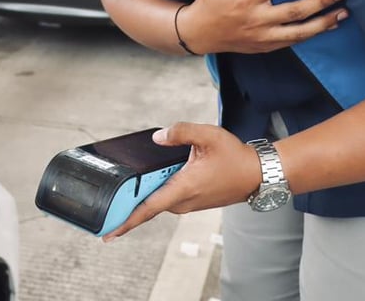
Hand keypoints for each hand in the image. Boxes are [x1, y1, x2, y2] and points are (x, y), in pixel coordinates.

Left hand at [102, 122, 258, 240]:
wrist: (257, 173)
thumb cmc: (235, 157)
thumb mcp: (207, 135)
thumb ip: (180, 132)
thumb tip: (157, 138)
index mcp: (184, 187)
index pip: (149, 207)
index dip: (127, 220)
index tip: (109, 231)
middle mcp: (185, 200)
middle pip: (149, 206)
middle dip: (128, 206)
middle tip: (107, 206)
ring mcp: (190, 204)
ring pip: (160, 202)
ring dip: (145, 198)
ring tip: (127, 189)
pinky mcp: (194, 202)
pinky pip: (170, 199)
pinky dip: (158, 194)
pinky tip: (153, 181)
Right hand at [179, 0, 346, 54]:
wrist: (200, 34)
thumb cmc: (210, 1)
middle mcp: (258, 19)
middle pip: (294, 12)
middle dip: (320, 2)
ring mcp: (264, 36)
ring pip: (299, 32)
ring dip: (324, 22)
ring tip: (343, 12)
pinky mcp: (266, 46)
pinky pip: (293, 41)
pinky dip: (312, 34)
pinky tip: (328, 25)